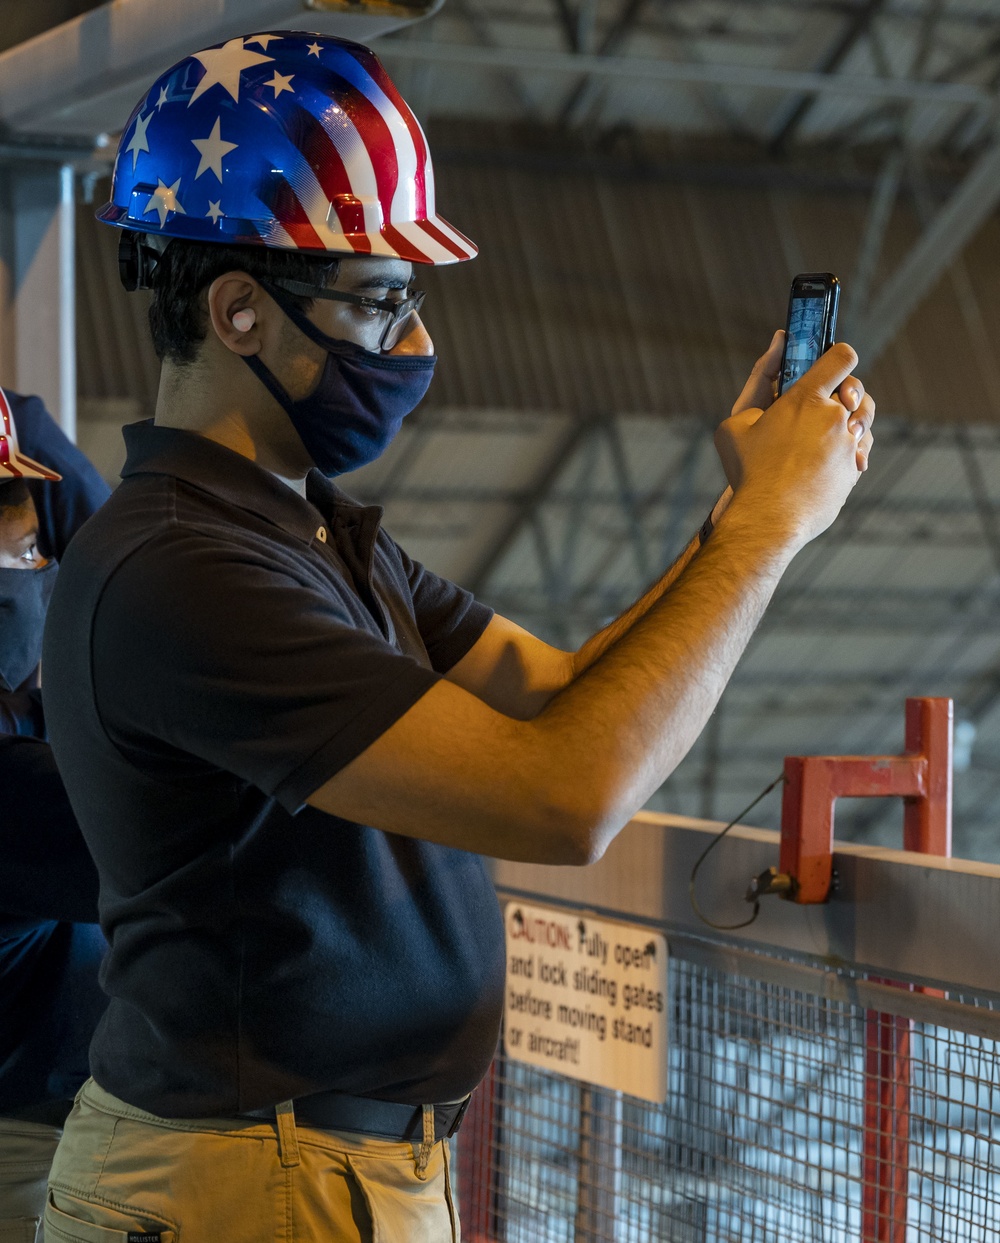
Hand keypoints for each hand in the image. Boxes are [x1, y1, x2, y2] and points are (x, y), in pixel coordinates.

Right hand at [715, 340, 875, 550]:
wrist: (769, 519)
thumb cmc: (747, 471)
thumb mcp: (733, 426)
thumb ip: (757, 386)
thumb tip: (777, 349)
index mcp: (806, 398)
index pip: (842, 357)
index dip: (839, 356)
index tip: (832, 365)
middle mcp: (834, 417)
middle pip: (858, 391)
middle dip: (847, 394)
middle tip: (828, 406)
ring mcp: (848, 445)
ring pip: (863, 422)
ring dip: (850, 424)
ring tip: (828, 437)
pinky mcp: (853, 470)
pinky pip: (860, 452)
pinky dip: (849, 453)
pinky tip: (830, 461)